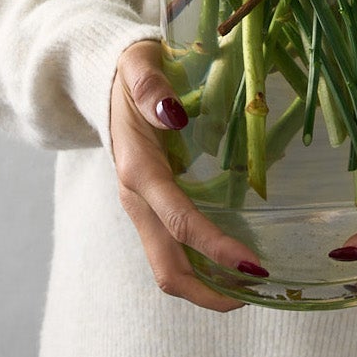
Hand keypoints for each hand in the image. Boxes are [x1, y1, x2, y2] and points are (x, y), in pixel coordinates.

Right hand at [109, 40, 266, 310]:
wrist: (101, 79)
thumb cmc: (129, 71)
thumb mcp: (138, 64)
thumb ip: (151, 86)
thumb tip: (173, 115)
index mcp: (137, 167)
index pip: (178, 219)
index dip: (214, 245)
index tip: (250, 263)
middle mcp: (136, 197)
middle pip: (167, 264)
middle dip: (208, 290)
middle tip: (256, 292)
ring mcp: (141, 206)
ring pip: (167, 264)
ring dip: (205, 284)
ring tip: (249, 288)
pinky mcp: (149, 206)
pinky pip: (172, 247)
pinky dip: (200, 264)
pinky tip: (231, 262)